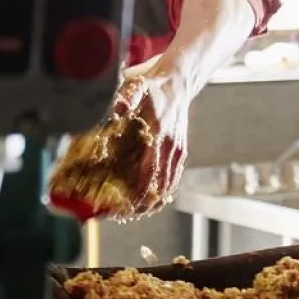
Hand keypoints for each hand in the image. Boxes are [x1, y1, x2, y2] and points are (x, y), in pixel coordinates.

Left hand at [115, 61, 189, 213]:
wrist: (178, 83)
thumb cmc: (151, 87)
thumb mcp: (136, 87)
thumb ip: (127, 98)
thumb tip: (118, 108)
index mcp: (157, 132)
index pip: (147, 173)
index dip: (133, 193)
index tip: (118, 205)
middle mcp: (169, 146)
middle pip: (155, 186)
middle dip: (137, 204)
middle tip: (119, 215)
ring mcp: (177, 150)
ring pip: (166, 186)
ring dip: (149, 202)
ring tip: (131, 212)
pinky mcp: (180, 152)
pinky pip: (173, 179)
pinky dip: (162, 194)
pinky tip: (150, 202)